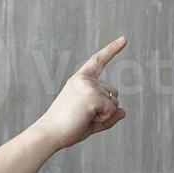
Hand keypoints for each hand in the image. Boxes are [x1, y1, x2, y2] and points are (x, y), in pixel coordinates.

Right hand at [31, 36, 128, 150]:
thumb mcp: (90, 121)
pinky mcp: (92, 96)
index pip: (98, 61)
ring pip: (114, 103)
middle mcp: (84, 79)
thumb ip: (107, 116)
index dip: (112, 49)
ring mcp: (88, 86)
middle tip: (83, 116)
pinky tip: (86, 118)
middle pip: (114, 93)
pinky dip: (103, 119)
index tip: (124, 38)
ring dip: (104, 115)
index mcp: (80, 80)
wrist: (49, 133)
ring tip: (82, 117)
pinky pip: (112, 110)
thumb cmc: (66, 128)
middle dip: (106, 109)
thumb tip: (123, 112)